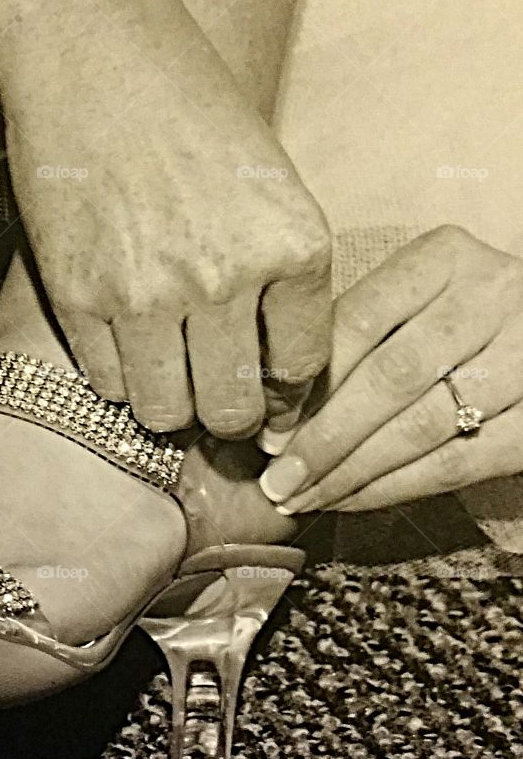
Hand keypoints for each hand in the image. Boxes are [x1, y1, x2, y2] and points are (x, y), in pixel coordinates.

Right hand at [0, 3, 332, 436]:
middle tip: (212, 394)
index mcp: (293, 245)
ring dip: (170, 405)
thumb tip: (271, 365)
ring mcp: (146, 294)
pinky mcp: (77, 295)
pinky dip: (118, 376)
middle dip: (229, 414)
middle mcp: (226, 280)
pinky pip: (106, 383)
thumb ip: (279, 271)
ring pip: (167, 413)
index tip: (265, 393)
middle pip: (234, 408)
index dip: (284, 393)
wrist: (93, 49)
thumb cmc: (186, 102)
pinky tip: (121, 341)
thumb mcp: (268, 180)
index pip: (301, 368)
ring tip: (163, 371)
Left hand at [259, 225, 522, 512]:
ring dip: (352, 472)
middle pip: (390, 376)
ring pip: (421, 426)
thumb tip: (275, 403)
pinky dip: (395, 488)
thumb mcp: (415, 296)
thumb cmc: (455, 315)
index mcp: (446, 258)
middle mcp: (491, 298)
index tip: (267, 427)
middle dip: (324, 436)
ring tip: (303, 496)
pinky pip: (457, 463)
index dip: (308, 379)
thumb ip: (358, 330)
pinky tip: (351, 500)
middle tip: (277, 478)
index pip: (360, 317)